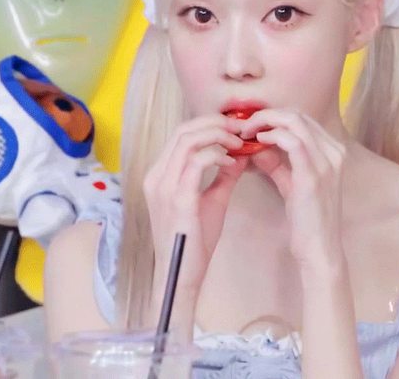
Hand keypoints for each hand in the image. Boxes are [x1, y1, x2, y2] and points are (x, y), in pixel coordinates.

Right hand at [143, 114, 249, 292]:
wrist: (181, 276)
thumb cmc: (193, 240)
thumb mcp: (212, 200)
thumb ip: (223, 175)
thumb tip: (241, 155)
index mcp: (160, 174)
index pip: (182, 134)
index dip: (209, 123)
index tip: (235, 127)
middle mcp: (157, 176)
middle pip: (184, 130)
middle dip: (216, 123)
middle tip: (241, 127)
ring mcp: (164, 187)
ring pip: (188, 140)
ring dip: (218, 135)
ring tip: (239, 141)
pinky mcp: (177, 199)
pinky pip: (196, 162)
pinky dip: (216, 155)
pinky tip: (231, 161)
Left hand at [239, 108, 347, 269]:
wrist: (319, 249)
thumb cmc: (306, 219)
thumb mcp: (291, 184)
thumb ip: (276, 164)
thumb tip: (256, 148)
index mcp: (332, 151)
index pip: (302, 118)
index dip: (274, 116)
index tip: (251, 125)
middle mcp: (334, 152)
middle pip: (298, 115)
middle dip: (267, 115)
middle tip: (244, 125)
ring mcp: (327, 162)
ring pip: (295, 122)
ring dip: (265, 122)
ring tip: (246, 132)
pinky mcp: (314, 175)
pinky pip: (292, 142)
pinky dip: (272, 135)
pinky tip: (257, 142)